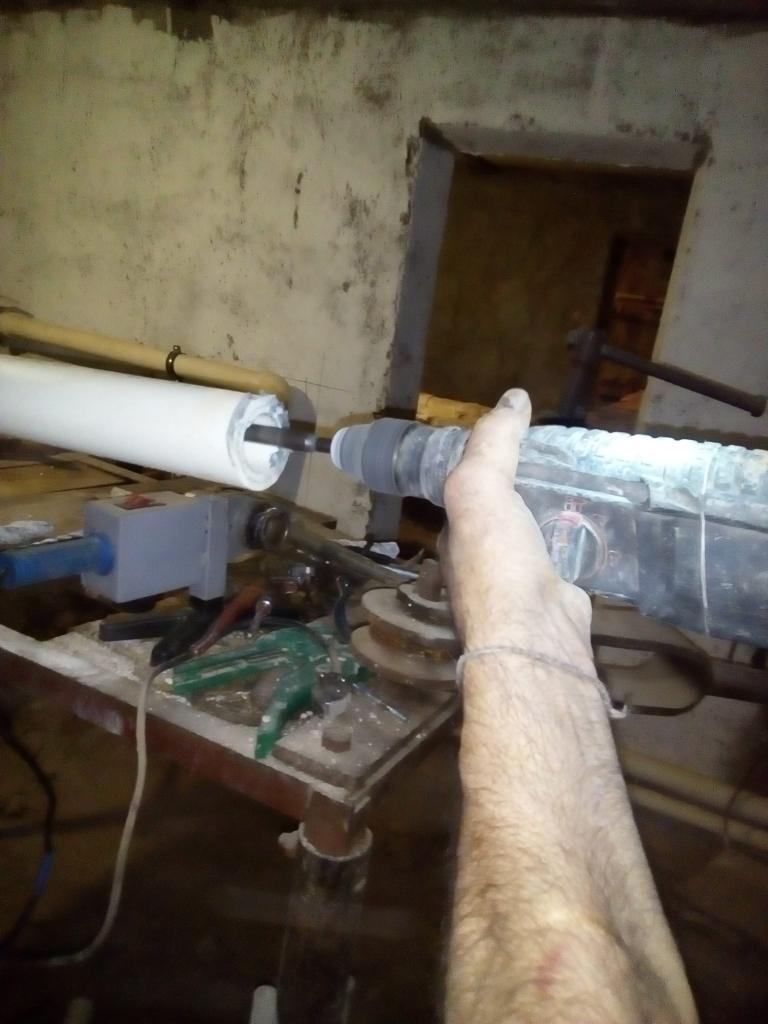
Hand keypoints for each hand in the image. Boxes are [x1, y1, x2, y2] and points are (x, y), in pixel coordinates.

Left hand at [442, 389, 593, 673]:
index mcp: (456, 534)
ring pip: (537, 533)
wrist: (534, 635)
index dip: (488, 461)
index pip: (468, 489)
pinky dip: (580, 537)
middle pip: (505, 512)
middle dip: (526, 485)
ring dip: (556, 510)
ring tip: (589, 477)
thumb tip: (513, 397)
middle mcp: (482, 559)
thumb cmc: (497, 560)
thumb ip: (492, 443)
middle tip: (564, 454)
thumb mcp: (479, 488)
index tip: (520, 436)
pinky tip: (603, 520)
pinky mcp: (557, 595)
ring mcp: (519, 582)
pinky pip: (568, 555)